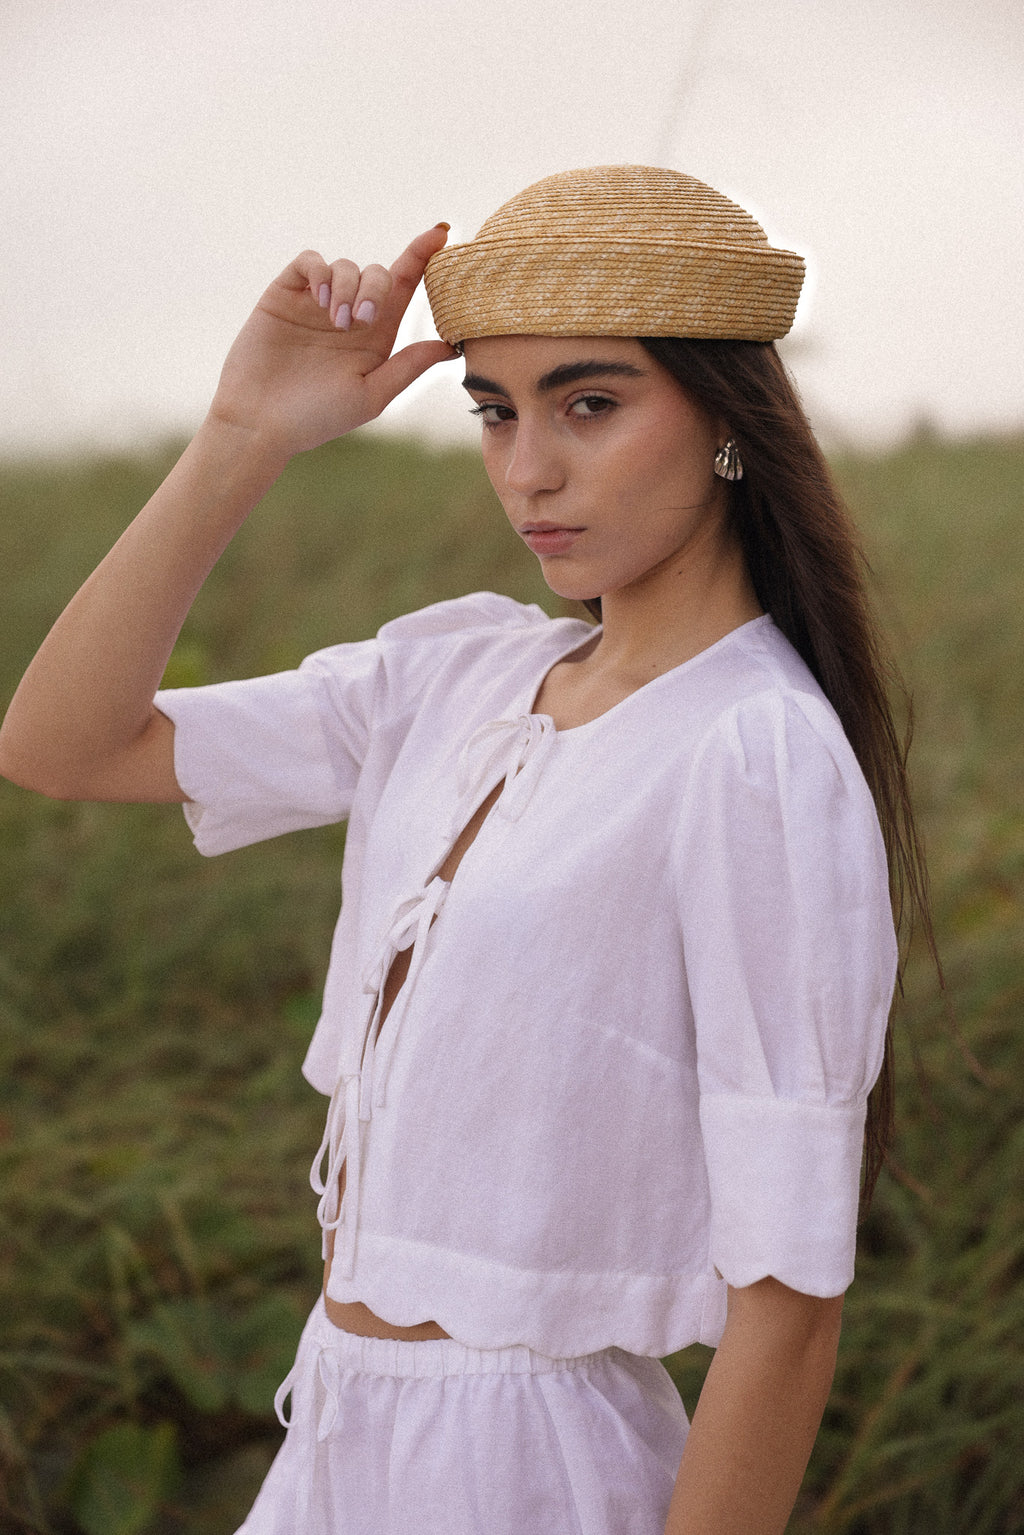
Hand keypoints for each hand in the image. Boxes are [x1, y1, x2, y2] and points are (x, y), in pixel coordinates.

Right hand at [207, 224, 456, 459]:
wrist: (260, 421)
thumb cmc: (316, 418)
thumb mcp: (370, 395)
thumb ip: (407, 366)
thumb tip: (451, 346)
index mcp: (375, 337)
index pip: (404, 288)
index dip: (421, 257)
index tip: (441, 233)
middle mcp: (349, 315)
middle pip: (378, 274)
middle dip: (376, 289)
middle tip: (361, 320)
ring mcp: (317, 303)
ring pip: (346, 266)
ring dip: (347, 287)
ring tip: (336, 323)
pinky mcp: (286, 295)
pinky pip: (310, 262)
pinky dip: (320, 273)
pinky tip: (320, 300)